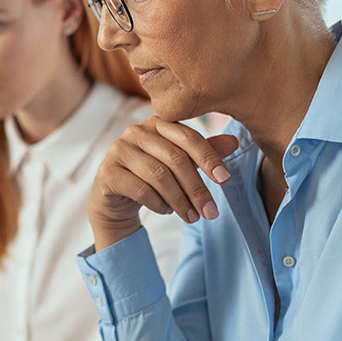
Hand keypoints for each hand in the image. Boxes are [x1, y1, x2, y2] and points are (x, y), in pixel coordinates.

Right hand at [89, 116, 238, 248]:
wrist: (115, 198)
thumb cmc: (151, 177)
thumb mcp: (180, 165)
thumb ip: (202, 152)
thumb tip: (234, 142)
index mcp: (156, 123)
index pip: (187, 136)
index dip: (208, 157)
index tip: (225, 179)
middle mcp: (134, 132)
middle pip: (175, 158)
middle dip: (197, 188)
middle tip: (211, 212)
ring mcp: (117, 150)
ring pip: (159, 175)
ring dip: (180, 201)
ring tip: (191, 217)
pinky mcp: (107, 172)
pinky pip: (141, 189)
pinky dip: (158, 203)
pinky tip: (165, 210)